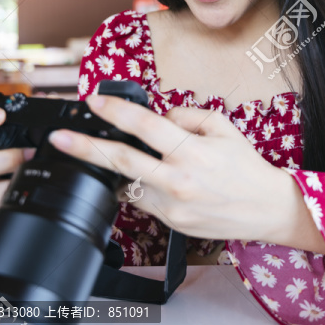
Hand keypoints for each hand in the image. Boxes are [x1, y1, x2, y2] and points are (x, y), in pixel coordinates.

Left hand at [47, 95, 291, 242]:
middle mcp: (178, 180)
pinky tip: (150, 178)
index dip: (116, 111)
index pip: (145, 126)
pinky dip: (138, 186)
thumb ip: (186, 117)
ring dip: (116, 169)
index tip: (94, 101)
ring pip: (128, 183)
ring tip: (116, 157)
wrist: (265, 208)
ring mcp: (172, 206)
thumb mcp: (222, 127)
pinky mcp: (170, 223)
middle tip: (59, 140)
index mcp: (192, 152)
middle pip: (121, 160)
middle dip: (86, 148)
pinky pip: (142, 200)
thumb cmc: (246, 167)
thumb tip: (158, 118)